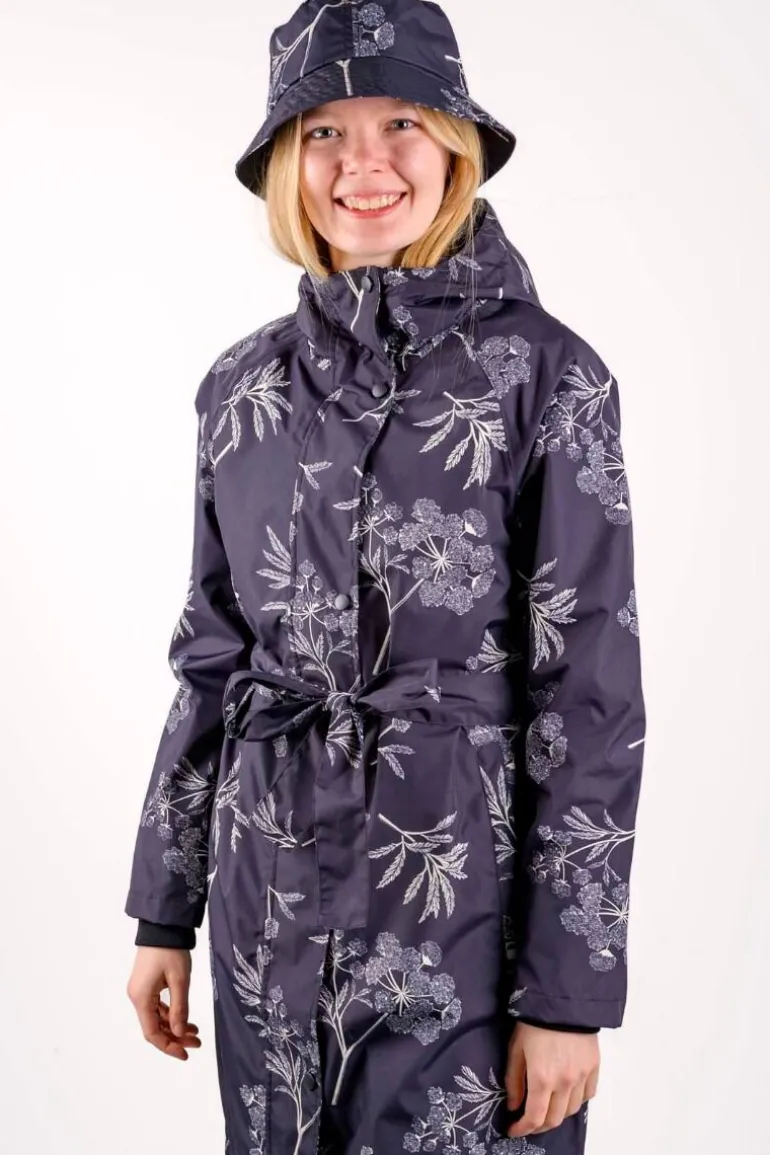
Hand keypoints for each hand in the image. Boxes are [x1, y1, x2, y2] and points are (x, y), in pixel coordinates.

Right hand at [127, 946, 201, 1060]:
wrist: (163, 925)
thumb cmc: (171, 950)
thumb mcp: (180, 980)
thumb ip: (179, 1008)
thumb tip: (179, 1033)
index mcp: (141, 998)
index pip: (152, 1032)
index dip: (168, 1046)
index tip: (185, 1054)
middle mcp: (137, 997)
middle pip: (154, 1026)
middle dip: (175, 1037)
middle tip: (197, 1042)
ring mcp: (141, 990)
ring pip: (157, 1017)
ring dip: (174, 1025)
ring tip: (195, 1031)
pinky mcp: (147, 984)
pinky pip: (157, 1006)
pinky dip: (171, 1013)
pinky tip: (185, 1018)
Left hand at [504, 1021, 598, 1136]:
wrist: (563, 999)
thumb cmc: (535, 1021)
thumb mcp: (516, 1049)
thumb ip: (514, 1080)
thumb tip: (513, 1105)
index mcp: (542, 1078)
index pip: (534, 1117)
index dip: (523, 1129)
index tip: (513, 1130)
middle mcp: (564, 1082)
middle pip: (554, 1119)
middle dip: (538, 1126)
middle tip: (528, 1122)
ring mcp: (581, 1076)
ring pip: (572, 1110)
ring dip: (557, 1115)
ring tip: (546, 1108)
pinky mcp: (594, 1067)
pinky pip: (588, 1095)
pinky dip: (577, 1101)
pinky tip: (567, 1095)